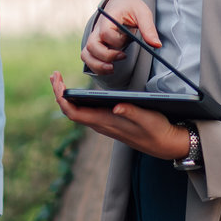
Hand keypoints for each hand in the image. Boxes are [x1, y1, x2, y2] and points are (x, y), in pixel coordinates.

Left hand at [50, 71, 191, 160]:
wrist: (166, 145)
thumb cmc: (158, 130)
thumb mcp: (148, 118)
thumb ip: (132, 112)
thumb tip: (116, 106)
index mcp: (106, 122)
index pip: (73, 112)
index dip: (61, 97)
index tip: (57, 80)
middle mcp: (100, 125)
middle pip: (70, 111)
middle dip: (59, 93)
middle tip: (54, 75)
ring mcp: (103, 125)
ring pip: (76, 112)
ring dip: (66, 97)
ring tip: (61, 80)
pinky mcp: (109, 123)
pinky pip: (85, 113)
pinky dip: (77, 101)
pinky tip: (78, 92)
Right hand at [81, 0, 158, 74]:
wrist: (120, 3)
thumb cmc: (130, 8)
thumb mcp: (142, 13)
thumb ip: (148, 29)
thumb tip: (156, 45)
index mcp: (108, 18)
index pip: (105, 32)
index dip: (116, 40)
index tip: (128, 39)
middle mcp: (97, 29)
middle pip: (92, 45)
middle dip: (106, 56)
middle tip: (122, 56)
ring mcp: (94, 38)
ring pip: (86, 54)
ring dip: (98, 64)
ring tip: (112, 68)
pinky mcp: (95, 45)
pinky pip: (87, 57)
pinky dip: (95, 66)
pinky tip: (109, 68)